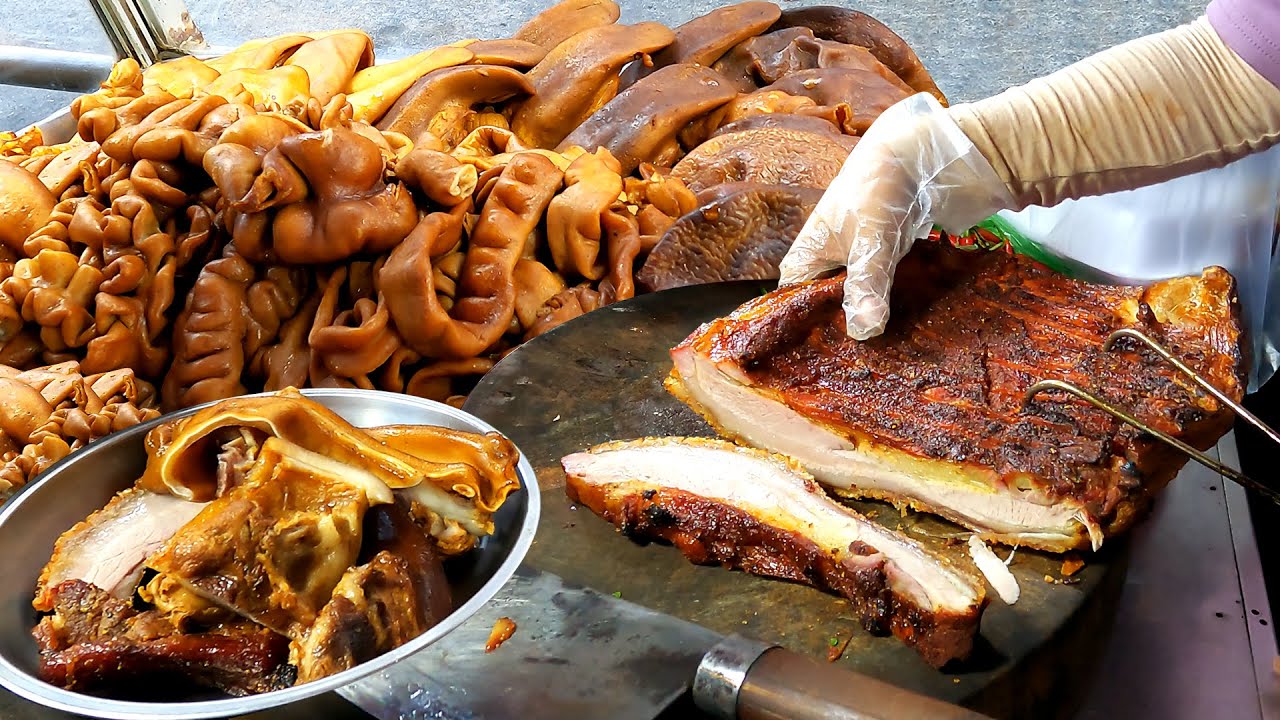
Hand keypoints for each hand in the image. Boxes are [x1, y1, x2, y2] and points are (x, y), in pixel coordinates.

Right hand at [778, 93, 1012, 339]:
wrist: (924, 155)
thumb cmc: (880, 192)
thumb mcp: (870, 244)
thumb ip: (865, 286)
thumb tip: (864, 331)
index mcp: (805, 257)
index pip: (793, 305)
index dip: (804, 331)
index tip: (822, 360)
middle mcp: (825, 261)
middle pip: (824, 306)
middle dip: (841, 329)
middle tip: (858, 364)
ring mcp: (855, 260)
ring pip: (854, 300)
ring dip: (868, 318)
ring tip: (882, 354)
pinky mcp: (883, 259)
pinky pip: (879, 290)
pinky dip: (888, 305)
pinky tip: (902, 328)